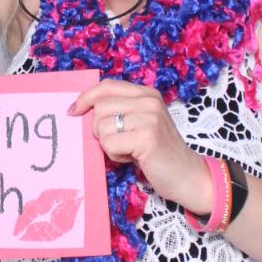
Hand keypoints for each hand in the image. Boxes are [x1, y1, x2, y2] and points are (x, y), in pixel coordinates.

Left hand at [70, 79, 211, 210]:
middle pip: (99, 107)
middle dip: (99, 130)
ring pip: (102, 127)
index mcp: (147, 94)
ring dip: (109, 145)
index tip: (73, 111)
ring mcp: (149, 118)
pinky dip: (116, 156)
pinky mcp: (146, 137)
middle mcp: (149, 101)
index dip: (86, 98)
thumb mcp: (141, 123)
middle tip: (119, 142)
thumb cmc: (159, 153)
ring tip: (129, 151)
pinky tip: (133, 158)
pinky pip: (110, 144)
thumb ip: (120, 111)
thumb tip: (80, 109)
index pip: (106, 86)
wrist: (188, 175)